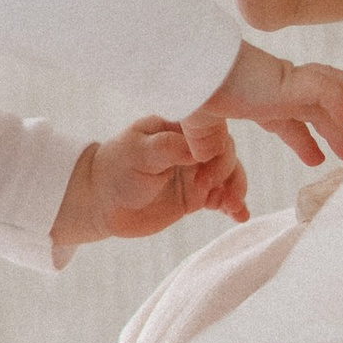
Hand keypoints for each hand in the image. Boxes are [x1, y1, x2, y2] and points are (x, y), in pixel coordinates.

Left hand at [51, 111, 250, 252]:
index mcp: (177, 127)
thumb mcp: (138, 153)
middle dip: (227, 171)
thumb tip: (202, 150)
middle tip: (211, 191)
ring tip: (233, 206)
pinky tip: (240, 216)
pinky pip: (221, 197)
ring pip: (228, 175)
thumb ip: (168, 147)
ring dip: (235, 189)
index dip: (215, 147)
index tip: (203, 168)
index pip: (209, 129)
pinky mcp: (197, 194)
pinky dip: (232, 205)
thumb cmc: (116, 170)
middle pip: (224, 152)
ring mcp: (196, 171)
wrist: (103, 203)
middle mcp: (191, 146)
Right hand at [201, 40, 342, 168]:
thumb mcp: (201, 126)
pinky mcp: (286, 79)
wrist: (188, 72)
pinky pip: (321, 87)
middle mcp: (276, 90)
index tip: (317, 158)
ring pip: (330, 85)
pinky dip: (337, 98)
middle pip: (317, 107)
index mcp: (259, 101)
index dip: (305, 140)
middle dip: (336, 128)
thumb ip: (207, 142)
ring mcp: (284, 82)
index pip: (289, 120)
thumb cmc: (193, 90)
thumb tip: (202, 160)